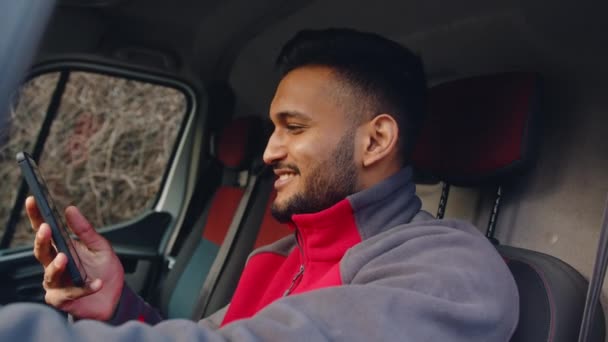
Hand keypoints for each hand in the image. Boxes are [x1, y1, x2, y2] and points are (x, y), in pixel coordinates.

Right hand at [27, 196, 124, 320]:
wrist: (115, 297)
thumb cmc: (104, 270)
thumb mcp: (100, 246)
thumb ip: (85, 230)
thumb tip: (70, 209)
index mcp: (61, 249)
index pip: (45, 231)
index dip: (36, 216)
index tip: (33, 200)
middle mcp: (54, 265)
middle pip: (41, 252)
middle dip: (42, 240)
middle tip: (46, 229)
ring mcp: (56, 284)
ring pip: (50, 275)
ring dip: (56, 266)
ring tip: (64, 258)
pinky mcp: (63, 300)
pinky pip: (71, 293)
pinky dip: (85, 288)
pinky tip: (97, 283)